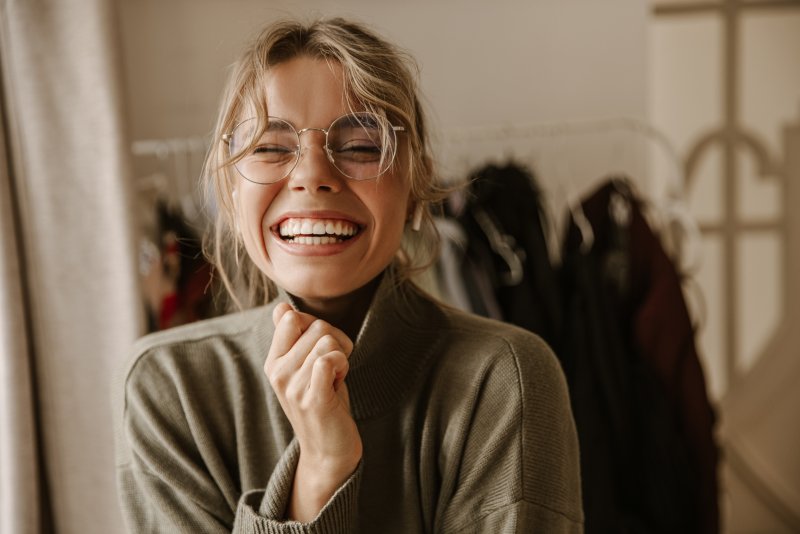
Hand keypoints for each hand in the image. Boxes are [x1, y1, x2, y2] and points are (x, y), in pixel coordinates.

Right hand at [265, 302, 361, 520]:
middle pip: (317, 326)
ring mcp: (293, 387)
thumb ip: (293, 337)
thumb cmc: (322, 401)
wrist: (328, 450)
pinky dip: (343, 366)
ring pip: (327, 341)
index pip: (292, 317)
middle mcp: (277, 372)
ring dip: (342, 357)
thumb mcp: (303, 366)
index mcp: (272, 361)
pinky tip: (338, 383)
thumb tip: (281, 306)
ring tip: (335, 379)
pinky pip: (329, 360)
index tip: (322, 350)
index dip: (317, 326)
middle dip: (336, 341)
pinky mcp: (313, 400)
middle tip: (334, 368)